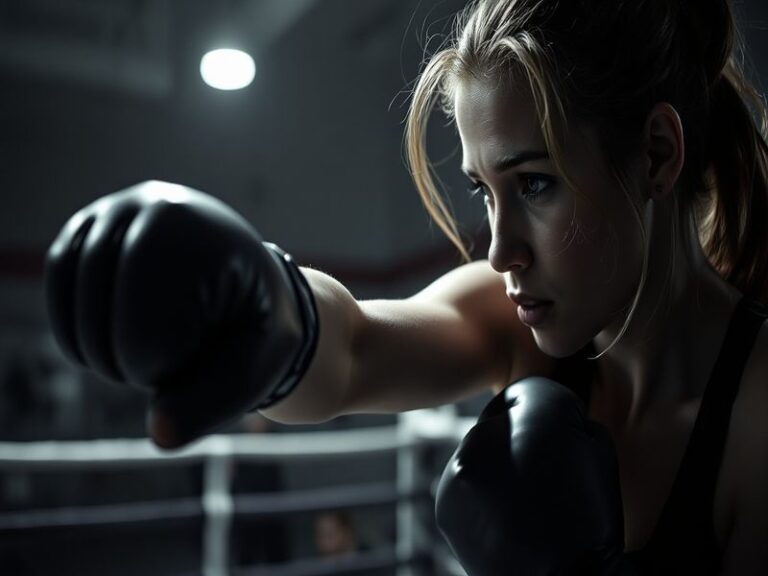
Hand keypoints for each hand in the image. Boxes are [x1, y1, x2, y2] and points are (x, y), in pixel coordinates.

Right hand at [45, 181, 317, 448]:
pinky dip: (75, 325)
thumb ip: (213, 403)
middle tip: (171, 364)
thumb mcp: (257, 369)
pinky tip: (107, 346)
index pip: (144, 324)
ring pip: (75, 294)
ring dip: (100, 345)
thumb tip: (160, 434)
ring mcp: (118, 211)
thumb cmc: (258, 330)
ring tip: (147, 351)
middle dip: (128, 358)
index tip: (197, 361)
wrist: (251, 289)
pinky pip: (60, 279)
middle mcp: (154, 206)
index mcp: (202, 235)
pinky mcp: (93, 227)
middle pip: (104, 308)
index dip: (157, 366)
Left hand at [435, 376, 636, 574]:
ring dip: (494, 463)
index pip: (528, 393)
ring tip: (521, 501)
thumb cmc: (591, 521)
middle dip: (516, 437)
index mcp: (537, 420)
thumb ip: (569, 416)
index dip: (545, 413)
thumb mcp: (599, 452)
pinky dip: (477, 491)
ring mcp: (462, 469)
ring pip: (477, 448)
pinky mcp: (445, 498)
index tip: (555, 437)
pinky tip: (502, 516)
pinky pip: (462, 479)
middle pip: (499, 419)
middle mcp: (490, 436)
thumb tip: (542, 406)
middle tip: (540, 475)